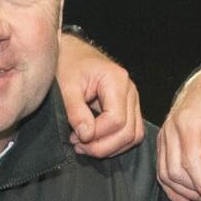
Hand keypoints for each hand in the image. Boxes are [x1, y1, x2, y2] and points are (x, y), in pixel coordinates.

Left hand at [56, 31, 142, 157]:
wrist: (71, 53)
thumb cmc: (67, 64)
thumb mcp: (66, 86)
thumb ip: (76, 111)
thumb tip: (86, 136)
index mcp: (117, 80)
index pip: (116, 120)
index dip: (97, 135)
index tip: (75, 137)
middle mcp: (130, 90)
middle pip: (128, 132)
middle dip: (103, 146)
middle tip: (79, 147)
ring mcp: (133, 100)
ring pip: (134, 135)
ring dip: (111, 148)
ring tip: (86, 146)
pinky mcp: (129, 107)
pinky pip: (132, 132)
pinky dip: (116, 143)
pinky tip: (96, 141)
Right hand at [157, 63, 200, 200]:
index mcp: (188, 123)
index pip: (191, 163)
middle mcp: (171, 129)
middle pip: (175, 171)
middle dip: (194, 189)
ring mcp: (164, 135)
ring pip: (164, 172)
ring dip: (181, 190)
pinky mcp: (163, 139)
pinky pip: (161, 167)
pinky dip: (169, 185)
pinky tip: (183, 198)